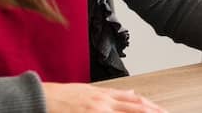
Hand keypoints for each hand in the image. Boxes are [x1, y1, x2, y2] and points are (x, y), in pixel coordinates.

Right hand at [43, 82, 165, 112]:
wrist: (39, 98)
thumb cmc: (61, 96)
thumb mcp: (89, 90)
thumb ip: (111, 93)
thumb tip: (132, 93)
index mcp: (104, 95)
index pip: (134, 100)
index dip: (151, 106)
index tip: (163, 111)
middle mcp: (103, 103)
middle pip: (135, 108)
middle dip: (153, 112)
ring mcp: (96, 111)